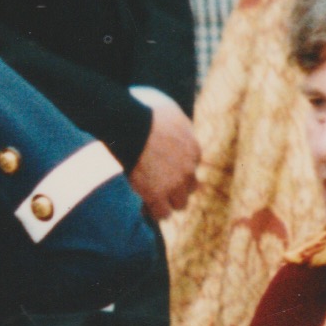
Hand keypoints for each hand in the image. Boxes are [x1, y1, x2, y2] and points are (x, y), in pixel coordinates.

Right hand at [127, 101, 200, 217]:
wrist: (131, 126)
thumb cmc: (146, 113)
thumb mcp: (172, 112)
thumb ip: (178, 123)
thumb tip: (174, 121)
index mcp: (194, 150)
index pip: (193, 167)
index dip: (180, 170)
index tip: (168, 171)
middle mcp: (189, 170)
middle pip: (190, 188)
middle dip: (178, 188)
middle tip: (162, 187)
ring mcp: (173, 184)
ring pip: (179, 204)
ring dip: (168, 203)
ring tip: (155, 201)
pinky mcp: (156, 195)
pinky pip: (160, 214)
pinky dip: (154, 212)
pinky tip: (146, 207)